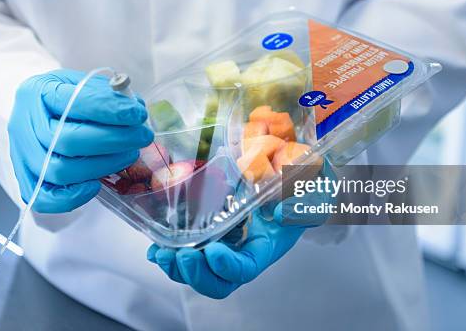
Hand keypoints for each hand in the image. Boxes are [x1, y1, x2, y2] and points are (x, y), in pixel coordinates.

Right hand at [8, 69, 152, 212]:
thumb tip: (135, 106)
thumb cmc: (64, 99)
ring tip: (129, 154)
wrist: (36, 115)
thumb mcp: (82, 83)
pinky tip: (97, 185)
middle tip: (142, 136)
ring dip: (102, 165)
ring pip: (60, 170)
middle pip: (67, 140)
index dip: (108, 109)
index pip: (72, 101)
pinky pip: (43, 199)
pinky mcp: (26, 182)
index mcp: (36, 92)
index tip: (137, 113)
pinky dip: (73, 196)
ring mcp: (22, 156)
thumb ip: (106, 92)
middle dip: (112, 140)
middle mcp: (23, 125)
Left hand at [147, 204, 307, 298]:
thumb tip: (279, 216)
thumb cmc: (297, 189)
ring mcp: (223, 246)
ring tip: (160, 254)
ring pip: (197, 273)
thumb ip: (305, 203)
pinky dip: (167, 256)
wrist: (284, 182)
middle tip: (180, 256)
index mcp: (265, 247)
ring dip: (176, 268)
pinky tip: (154, 249)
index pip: (245, 270)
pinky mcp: (208, 235)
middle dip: (195, 275)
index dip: (226, 267)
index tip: (212, 251)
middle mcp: (241, 253)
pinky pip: (186, 254)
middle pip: (217, 283)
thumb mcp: (311, 191)